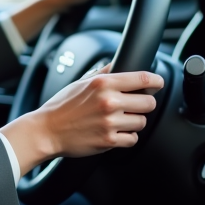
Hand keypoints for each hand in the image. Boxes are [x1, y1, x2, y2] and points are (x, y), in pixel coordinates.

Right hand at [0, 69, 164, 176]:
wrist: (46, 131)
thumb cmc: (62, 106)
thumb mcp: (81, 82)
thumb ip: (104, 73)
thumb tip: (120, 64)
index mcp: (103, 84)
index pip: (142, 78)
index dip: (155, 81)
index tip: (158, 83)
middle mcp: (109, 102)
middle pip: (149, 102)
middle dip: (143, 104)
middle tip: (133, 106)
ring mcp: (110, 122)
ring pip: (142, 122)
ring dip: (134, 122)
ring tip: (120, 120)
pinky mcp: (109, 141)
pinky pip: (133, 139)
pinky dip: (127, 137)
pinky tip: (116, 132)